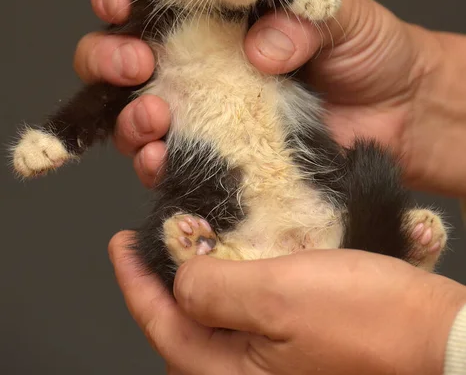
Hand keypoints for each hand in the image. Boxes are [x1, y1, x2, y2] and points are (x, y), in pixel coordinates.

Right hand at [74, 0, 465, 195]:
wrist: (402, 111)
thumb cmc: (370, 49)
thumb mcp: (340, 11)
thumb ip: (300, 16)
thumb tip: (258, 49)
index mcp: (220, 12)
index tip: (120, 3)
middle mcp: (202, 59)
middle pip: (123, 53)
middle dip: (109, 55)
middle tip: (136, 62)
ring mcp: (205, 108)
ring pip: (133, 109)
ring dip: (127, 114)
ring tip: (154, 114)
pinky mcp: (217, 152)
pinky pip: (166, 159)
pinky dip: (151, 160)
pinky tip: (159, 156)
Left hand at [109, 231, 465, 374]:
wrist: (432, 334)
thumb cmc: (365, 321)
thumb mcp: (277, 297)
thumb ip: (213, 289)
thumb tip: (178, 278)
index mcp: (231, 374)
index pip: (161, 323)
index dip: (134, 280)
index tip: (120, 241)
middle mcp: (247, 372)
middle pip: (184, 321)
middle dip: (163, 276)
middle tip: (154, 236)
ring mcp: (273, 357)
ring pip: (216, 311)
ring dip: (199, 272)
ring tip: (191, 235)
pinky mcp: (296, 337)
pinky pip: (249, 307)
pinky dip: (235, 274)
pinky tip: (239, 248)